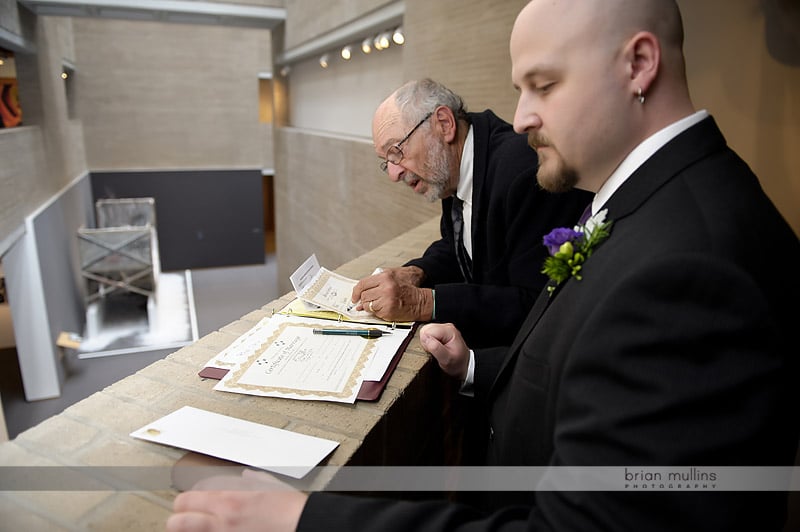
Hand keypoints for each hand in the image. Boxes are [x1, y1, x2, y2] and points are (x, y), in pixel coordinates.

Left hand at [167, 469, 307, 531]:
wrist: (304, 527)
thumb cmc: (291, 510)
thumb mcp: (270, 486)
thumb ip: (253, 480)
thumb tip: (246, 477)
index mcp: (228, 500)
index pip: (185, 501)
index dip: (183, 504)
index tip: (187, 506)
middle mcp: (221, 522)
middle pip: (177, 522)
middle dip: (178, 521)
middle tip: (183, 521)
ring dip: (190, 530)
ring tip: (195, 528)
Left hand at [351, 267, 431, 321]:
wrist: (421, 300)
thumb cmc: (408, 288)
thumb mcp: (392, 276)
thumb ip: (376, 282)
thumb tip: (361, 293)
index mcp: (385, 277)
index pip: (362, 284)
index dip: (356, 292)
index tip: (354, 297)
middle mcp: (385, 288)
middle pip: (364, 296)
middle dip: (365, 300)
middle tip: (372, 300)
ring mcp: (386, 300)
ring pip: (368, 305)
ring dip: (371, 306)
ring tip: (380, 304)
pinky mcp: (388, 311)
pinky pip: (375, 313)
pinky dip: (378, 312)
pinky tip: (385, 308)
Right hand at [420, 323, 469, 380]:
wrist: (463, 364)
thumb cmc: (457, 363)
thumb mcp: (446, 359)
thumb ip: (435, 348)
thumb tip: (425, 337)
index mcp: (449, 331)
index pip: (427, 331)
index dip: (426, 342)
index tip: (433, 351)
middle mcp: (446, 327)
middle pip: (425, 329)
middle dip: (426, 342)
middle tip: (435, 351)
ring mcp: (443, 328)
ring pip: (425, 331)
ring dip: (427, 342)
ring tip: (436, 350)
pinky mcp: (440, 331)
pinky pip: (427, 334)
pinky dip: (429, 342)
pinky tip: (436, 347)